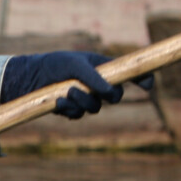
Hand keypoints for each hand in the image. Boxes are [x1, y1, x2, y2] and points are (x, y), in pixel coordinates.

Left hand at [1, 52, 153, 119]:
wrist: (31, 77)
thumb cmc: (56, 64)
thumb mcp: (75, 65)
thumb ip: (93, 77)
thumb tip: (110, 93)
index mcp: (104, 69)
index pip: (130, 74)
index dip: (143, 79)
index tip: (149, 85)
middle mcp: (99, 85)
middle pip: (116, 97)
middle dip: (106, 96)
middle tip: (88, 88)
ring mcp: (86, 99)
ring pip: (95, 109)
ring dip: (82, 102)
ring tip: (67, 92)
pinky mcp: (72, 110)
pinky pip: (78, 116)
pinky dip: (68, 109)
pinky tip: (58, 101)